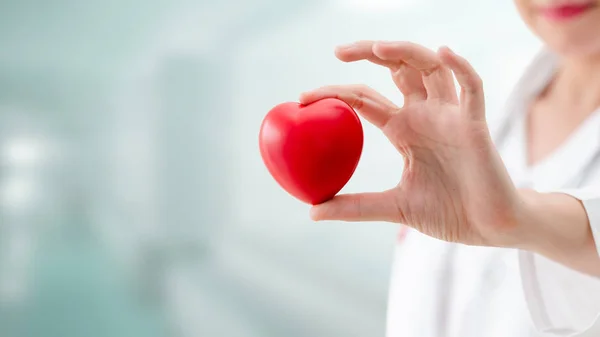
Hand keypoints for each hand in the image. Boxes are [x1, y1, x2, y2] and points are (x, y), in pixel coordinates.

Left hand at [301, 41, 521, 246]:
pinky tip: (443, 52)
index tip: (303, 97)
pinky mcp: (475, 125)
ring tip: (378, 47)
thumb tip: (313, 211)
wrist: (490, 227)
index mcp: (404, 130)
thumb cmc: (448, 212)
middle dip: (368, 54)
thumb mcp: (394, 207)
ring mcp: (450, 116)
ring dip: (406, 53)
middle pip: (396, 69)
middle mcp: (425, 115)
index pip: (365, 100)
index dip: (336, 93)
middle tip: (338, 51)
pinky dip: (460, 68)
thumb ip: (356, 206)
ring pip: (430, 68)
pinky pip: (472, 88)